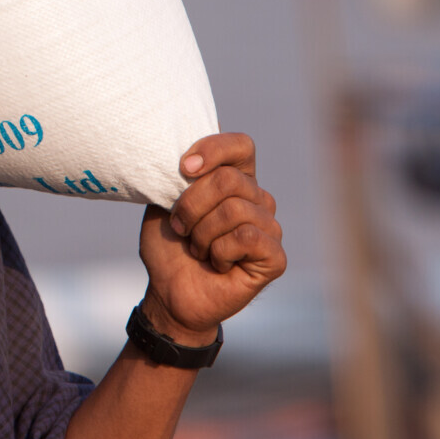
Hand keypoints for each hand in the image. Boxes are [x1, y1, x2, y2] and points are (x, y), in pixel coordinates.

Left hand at [138, 132, 284, 344]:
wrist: (169, 292)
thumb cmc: (169, 245)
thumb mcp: (164, 202)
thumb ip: (179, 175)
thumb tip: (187, 152)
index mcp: (235, 180)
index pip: (241, 146)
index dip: (213, 150)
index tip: (183, 168)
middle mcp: (257, 200)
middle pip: (229, 179)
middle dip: (191, 205)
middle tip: (180, 228)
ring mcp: (270, 228)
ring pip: (235, 209)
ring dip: (201, 233)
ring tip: (197, 249)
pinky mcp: (275, 257)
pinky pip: (247, 236)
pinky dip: (219, 251)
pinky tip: (217, 263)